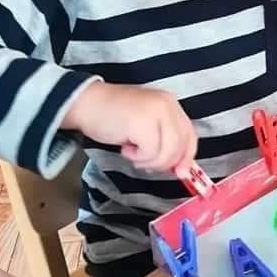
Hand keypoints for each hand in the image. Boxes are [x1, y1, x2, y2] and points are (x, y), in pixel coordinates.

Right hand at [63, 82, 196, 174]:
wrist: (86, 103)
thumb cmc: (114, 116)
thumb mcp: (146, 124)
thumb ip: (165, 139)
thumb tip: (180, 169)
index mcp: (170, 103)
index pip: (190, 135)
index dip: (187, 156)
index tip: (180, 173)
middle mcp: (167, 105)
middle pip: (181, 146)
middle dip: (164, 162)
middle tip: (144, 161)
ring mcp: (156, 112)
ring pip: (167, 152)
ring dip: (148, 160)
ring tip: (132, 152)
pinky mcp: (143, 123)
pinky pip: (151, 153)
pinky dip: (138, 157)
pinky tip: (125, 148)